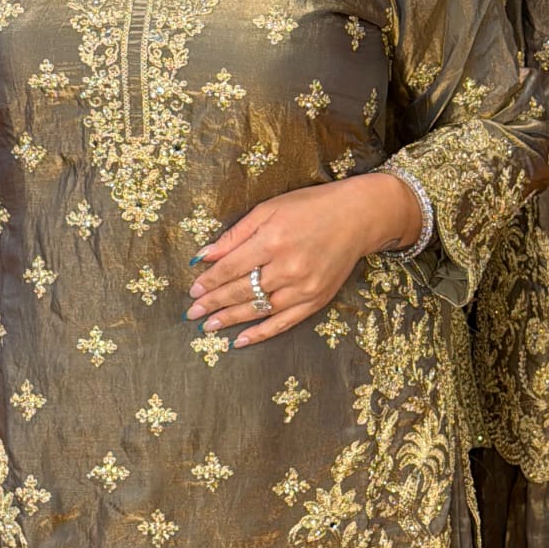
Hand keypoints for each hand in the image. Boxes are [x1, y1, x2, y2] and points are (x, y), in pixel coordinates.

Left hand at [186, 173, 420, 347]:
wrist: (357, 217)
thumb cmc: (311, 207)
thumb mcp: (269, 209)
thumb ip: (236, 234)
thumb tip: (204, 256)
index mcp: (273, 240)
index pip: (231, 268)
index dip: (210, 281)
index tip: (193, 291)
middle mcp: (287, 267)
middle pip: (241, 291)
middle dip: (213, 303)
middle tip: (191, 313)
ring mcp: (303, 287)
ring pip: (259, 309)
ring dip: (231, 320)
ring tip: (208, 327)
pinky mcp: (316, 300)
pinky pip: (283, 322)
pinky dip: (261, 333)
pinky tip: (240, 340)